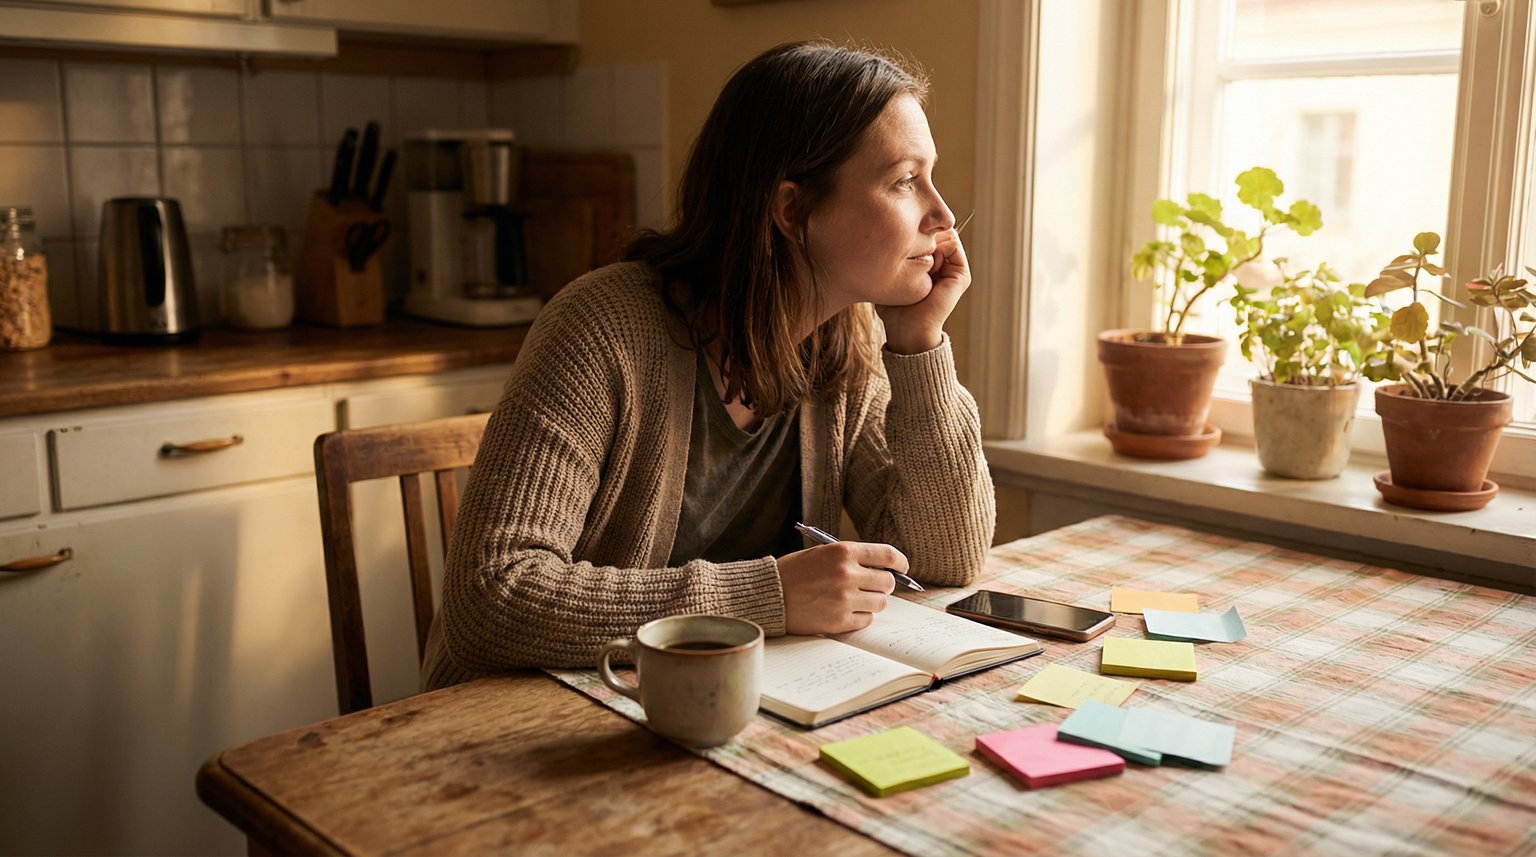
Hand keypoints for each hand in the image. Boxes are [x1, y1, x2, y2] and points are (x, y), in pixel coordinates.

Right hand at [776, 541, 902, 634]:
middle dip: (883, 584)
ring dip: (872, 601)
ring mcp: (844, 599)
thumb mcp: (822, 553)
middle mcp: (847, 574)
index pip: (887, 555)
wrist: (768, 595)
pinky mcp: (839, 621)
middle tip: (872, 586)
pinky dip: (860, 617)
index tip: (901, 567)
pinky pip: (866, 620)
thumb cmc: (794, 572)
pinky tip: (844, 610)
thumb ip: (852, 558)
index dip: (900, 562)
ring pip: (880, 603)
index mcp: (843, 552)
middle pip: (888, 582)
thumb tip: (884, 569)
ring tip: (855, 599)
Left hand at [877, 227, 970, 353]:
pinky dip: (938, 248)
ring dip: (929, 241)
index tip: (900, 242)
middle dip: (921, 233)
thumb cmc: (894, 306)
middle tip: (908, 251)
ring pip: (944, 234)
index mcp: (931, 264)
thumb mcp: (892, 274)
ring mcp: (955, 269)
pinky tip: (926, 264)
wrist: (908, 329)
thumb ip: (895, 255)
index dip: (914, 229)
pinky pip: (952, 244)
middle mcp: (945, 264)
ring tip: (917, 260)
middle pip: (935, 230)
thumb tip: (890, 232)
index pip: (927, 231)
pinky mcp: (961, 275)